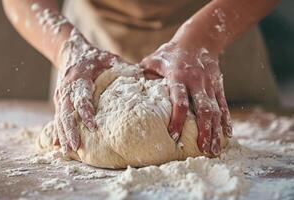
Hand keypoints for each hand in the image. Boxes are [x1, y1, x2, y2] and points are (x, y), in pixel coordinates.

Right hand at [53, 43, 137, 153]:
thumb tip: (142, 74)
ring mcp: (61, 95)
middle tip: (75, 146)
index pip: (81, 97)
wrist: (70, 51)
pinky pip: (57, 117)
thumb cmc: (94, 57)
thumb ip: (124, 67)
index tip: (93, 126)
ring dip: (62, 133)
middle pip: (66, 111)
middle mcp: (67, 87)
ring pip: (59, 116)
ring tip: (68, 150)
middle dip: (69, 129)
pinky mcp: (59, 100)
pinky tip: (57, 144)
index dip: (85, 112)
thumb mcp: (109, 58)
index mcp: (79, 77)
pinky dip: (57, 130)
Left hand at [140, 41, 231, 155]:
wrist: (199, 39)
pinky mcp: (219, 86)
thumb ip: (143, 71)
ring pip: (216, 110)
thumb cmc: (173, 52)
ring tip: (213, 150)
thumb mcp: (156, 58)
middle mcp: (197, 82)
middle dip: (204, 130)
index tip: (173, 134)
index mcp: (179, 76)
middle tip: (202, 150)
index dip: (177, 118)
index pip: (179, 100)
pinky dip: (226, 120)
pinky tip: (227, 135)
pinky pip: (223, 105)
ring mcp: (210, 85)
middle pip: (203, 109)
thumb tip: (126, 83)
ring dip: (215, 131)